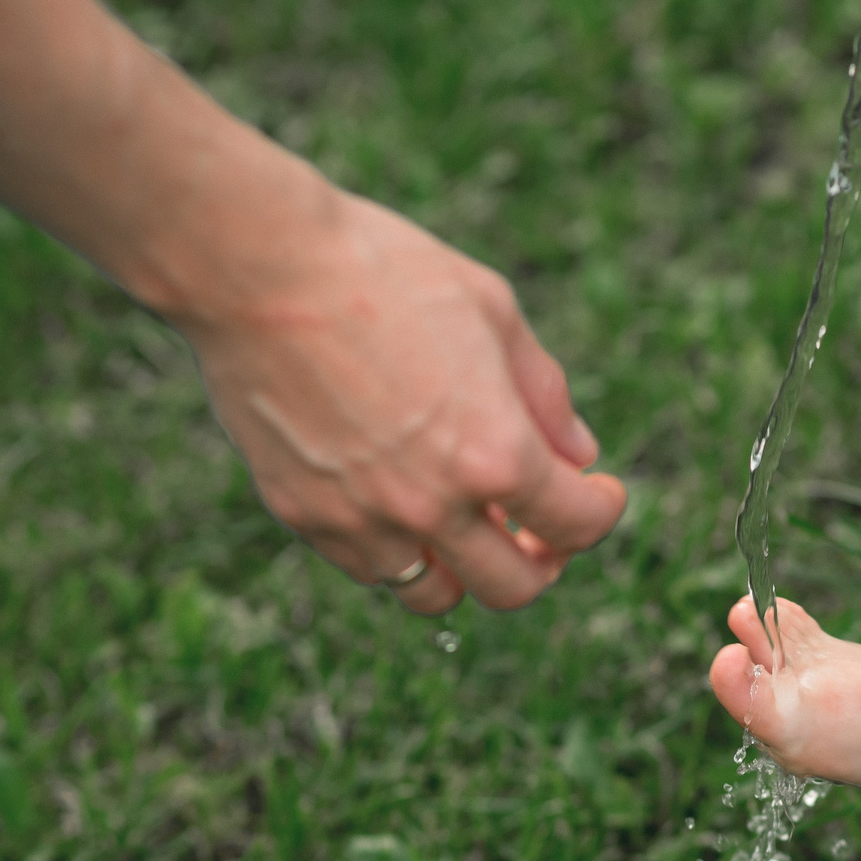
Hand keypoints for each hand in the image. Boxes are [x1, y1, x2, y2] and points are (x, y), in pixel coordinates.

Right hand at [174, 186, 626, 617]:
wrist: (259, 266)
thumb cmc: (383, 270)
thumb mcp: (493, 311)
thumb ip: (544, 394)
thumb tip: (578, 454)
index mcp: (494, 454)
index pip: (574, 525)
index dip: (600, 511)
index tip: (598, 492)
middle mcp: (432, 505)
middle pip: (512, 587)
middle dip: (543, 560)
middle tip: (542, 528)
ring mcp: (361, 519)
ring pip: (431, 594)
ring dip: (464, 568)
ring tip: (466, 524)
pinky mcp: (302, 515)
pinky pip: (365, 566)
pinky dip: (396, 551)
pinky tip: (401, 503)